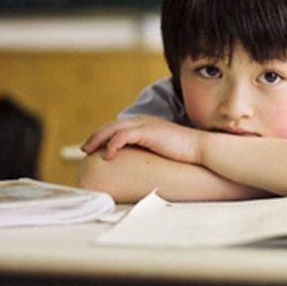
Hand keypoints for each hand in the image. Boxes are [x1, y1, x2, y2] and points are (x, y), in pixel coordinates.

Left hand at [81, 115, 203, 162]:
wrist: (201, 148)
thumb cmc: (185, 152)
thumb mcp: (163, 149)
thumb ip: (151, 150)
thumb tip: (141, 164)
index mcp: (146, 124)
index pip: (119, 126)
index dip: (104, 135)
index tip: (94, 147)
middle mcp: (143, 121)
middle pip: (112, 125)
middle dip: (96, 136)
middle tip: (86, 149)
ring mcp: (145, 125)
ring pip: (113, 128)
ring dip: (98, 139)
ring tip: (90, 151)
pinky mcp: (148, 132)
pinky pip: (123, 136)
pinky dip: (112, 144)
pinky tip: (108, 155)